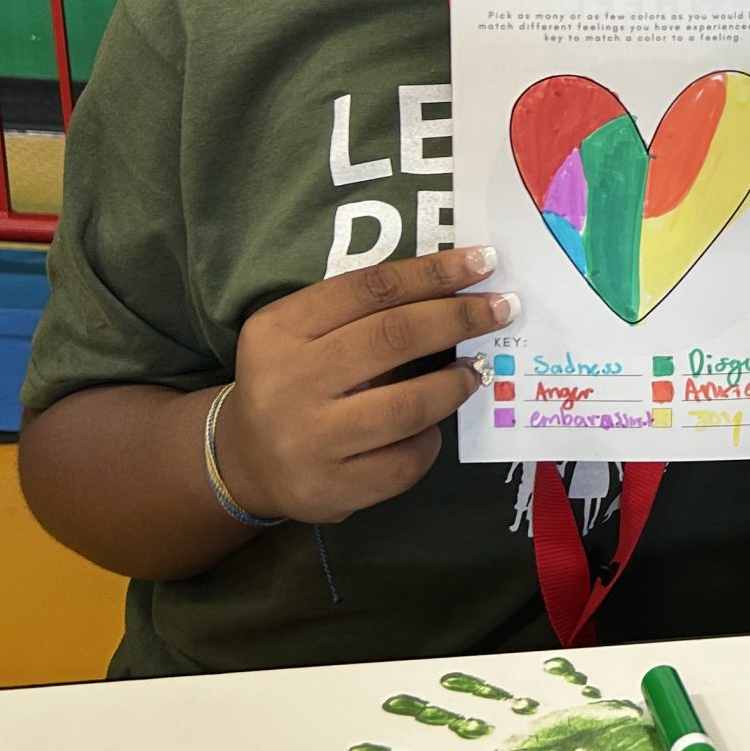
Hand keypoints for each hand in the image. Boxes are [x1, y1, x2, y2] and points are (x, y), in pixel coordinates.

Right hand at [215, 245, 512, 524]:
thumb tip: (460, 285)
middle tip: (503, 308)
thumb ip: (365, 311)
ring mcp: (308, 442)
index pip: (369, 288)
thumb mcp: (305, 332)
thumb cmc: (295, 379)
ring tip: (474, 371)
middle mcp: (288, 383)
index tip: (483, 260)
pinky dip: (430, 440)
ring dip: (455, 383)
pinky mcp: (330, 490)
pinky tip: (432, 427)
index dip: (433, 272)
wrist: (246, 460)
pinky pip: (404, 461)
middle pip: (393, 337)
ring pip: (407, 406)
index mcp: (279, 330)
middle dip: (459, 317)